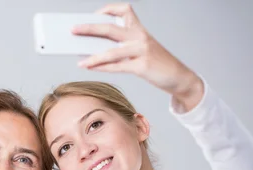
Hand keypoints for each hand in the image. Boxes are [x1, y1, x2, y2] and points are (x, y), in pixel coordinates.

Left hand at [73, 3, 203, 109]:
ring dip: (93, 56)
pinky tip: (91, 67)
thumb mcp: (141, 49)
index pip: (124, 10)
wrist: (179, 77)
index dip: (107, 10)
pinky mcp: (143, 66)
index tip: (93, 15)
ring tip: (80, 61)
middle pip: (111, 29)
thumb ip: (121, 47)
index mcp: (139, 29)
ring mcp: (142, 51)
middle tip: (73, 30)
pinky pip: (118, 67)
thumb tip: (93, 48)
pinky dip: (102, 67)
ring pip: (112, 51)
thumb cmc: (156, 63)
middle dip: (89, 29)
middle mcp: (140, 37)